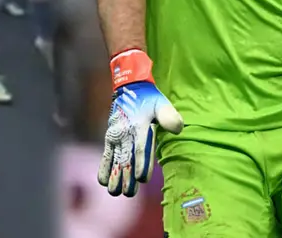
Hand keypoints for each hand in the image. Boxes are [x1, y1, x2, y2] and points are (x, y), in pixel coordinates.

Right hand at [97, 50, 182, 197]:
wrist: (129, 87)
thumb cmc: (149, 99)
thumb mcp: (162, 104)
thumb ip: (169, 116)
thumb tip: (178, 129)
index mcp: (140, 126)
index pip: (140, 148)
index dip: (141, 163)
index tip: (142, 178)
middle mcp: (126, 132)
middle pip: (125, 158)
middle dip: (126, 177)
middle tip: (128, 193)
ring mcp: (116, 135)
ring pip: (115, 159)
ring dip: (114, 176)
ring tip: (115, 192)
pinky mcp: (110, 137)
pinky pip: (105, 154)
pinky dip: (103, 167)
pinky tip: (103, 182)